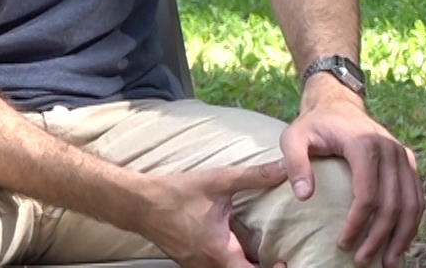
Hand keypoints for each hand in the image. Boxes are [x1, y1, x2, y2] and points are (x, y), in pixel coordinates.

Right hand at [142, 160, 289, 267]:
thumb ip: (255, 176)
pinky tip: (237, 247)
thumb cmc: (177, 195)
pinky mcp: (190, 261)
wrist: (140, 204)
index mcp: (219, 252)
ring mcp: (196, 266)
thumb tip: (285, 167)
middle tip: (277, 258)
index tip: (284, 261)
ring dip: (244, 266)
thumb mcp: (220, 182)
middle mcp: (207, 265)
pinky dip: (230, 262)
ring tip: (261, 254)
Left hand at [281, 77, 423, 266]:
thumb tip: (305, 196)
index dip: (357, 223)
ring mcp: (402, 154)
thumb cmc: (314, 125)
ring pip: (412, 201)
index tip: (342, 245)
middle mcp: (390, 148)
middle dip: (379, 237)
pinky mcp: (408, 160)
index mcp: (365, 144)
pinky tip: (402, 241)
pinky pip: (417, 194)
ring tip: (389, 262)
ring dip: (403, 235)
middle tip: (361, 260)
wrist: (339, 105)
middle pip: (392, 202)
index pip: (368, 193)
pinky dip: (412, 221)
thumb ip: (294, 163)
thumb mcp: (294, 138)